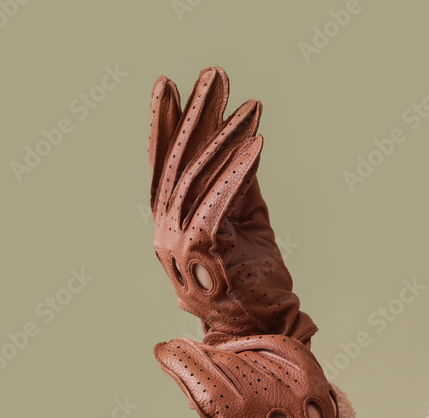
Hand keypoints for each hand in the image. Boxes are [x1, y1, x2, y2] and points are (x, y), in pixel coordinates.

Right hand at [148, 66, 316, 344]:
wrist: (263, 332)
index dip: (167, 124)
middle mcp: (167, 234)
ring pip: (198, 177)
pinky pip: (218, 201)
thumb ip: (237, 186)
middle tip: (215, 75)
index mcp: (172, 226)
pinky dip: (236, 170)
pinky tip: (256, 143)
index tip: (173, 85)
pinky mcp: (203, 254)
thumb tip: (243, 144)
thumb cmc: (255, 281)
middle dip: (196, 114)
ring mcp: (179, 245)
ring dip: (225, 136)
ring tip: (250, 105)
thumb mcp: (247, 222)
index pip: (165, 166)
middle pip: (177, 163)